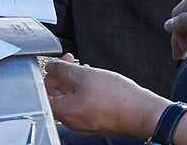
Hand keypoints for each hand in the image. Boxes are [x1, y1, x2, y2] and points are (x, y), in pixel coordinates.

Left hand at [44, 55, 166, 137]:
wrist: (143, 112)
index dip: (48, 75)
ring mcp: (85, 123)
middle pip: (57, 96)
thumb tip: (51, 67)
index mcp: (64, 111)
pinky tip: (95, 81)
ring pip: (72, 99)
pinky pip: (84, 105)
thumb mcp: (83, 75)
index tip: (57, 64)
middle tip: (72, 62)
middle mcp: (72, 121)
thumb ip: (61, 70)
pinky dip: (85, 91)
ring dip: (74, 82)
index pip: (43, 93)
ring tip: (86, 70)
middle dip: (62, 76)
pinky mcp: (96, 122)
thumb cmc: (117, 97)